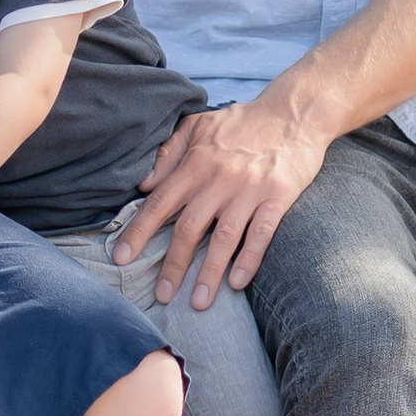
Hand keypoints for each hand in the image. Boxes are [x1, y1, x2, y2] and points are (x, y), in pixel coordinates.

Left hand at [115, 96, 331, 308]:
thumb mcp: (197, 126)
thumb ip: (168, 153)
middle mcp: (219, 178)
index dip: (139, 232)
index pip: (160, 202)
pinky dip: (248, 259)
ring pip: (223, 237)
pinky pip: (261, 233)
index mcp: (195, 162)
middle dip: (172, 265)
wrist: (294, 112)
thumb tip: (143, 184)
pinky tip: (236, 282)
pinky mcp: (279, 195)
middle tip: (162, 296)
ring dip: (209, 273)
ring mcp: (250, 189)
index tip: (121, 258)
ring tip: (198, 303)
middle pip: (189, 227)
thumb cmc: (241, 123)